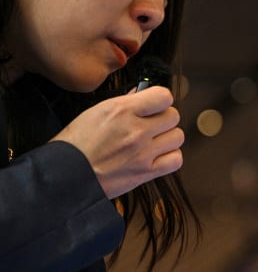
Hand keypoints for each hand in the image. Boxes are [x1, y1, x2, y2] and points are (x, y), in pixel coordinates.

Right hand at [51, 86, 183, 198]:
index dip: (160, 99)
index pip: (164, 96)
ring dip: (168, 138)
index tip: (154, 105)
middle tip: (151, 124)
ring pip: (178, 137)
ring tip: (153, 141)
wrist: (65, 176)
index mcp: (121, 111)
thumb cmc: (75, 144)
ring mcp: (143, 153)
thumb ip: (124, 103)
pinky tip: (156, 156)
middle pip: (173, 116)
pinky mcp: (145, 172)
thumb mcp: (95, 112)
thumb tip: (141, 94)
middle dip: (163, 118)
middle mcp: (136, 130)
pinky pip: (176, 160)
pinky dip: (170, 157)